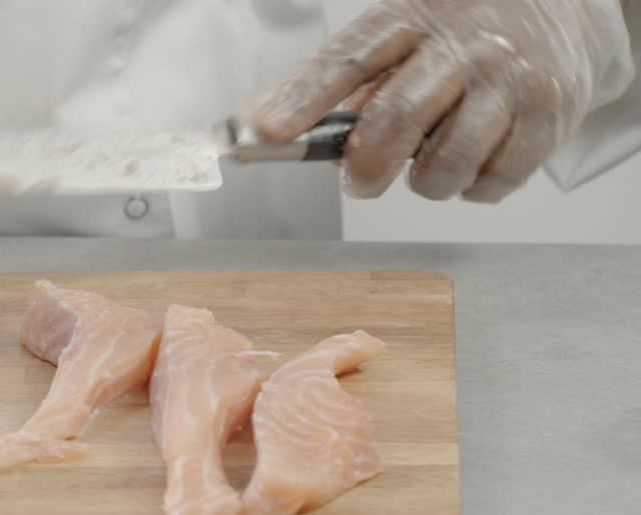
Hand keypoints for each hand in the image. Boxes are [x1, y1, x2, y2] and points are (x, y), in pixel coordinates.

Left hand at [248, 0, 633, 202]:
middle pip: (398, 118)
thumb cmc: (456, 33)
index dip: (304, 98)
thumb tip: (267, 120)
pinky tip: (476, 158)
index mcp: (410, 18)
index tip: (268, 130)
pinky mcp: (549, 115)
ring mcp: (510, 79)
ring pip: (447, 163)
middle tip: (359, 181)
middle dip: (367, 165)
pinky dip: (473, 186)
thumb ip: (336, 80)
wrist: (558, 9)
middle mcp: (463, 45)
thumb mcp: (395, 36)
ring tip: (430, 161)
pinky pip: (494, 181)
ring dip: (426, 182)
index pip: (347, 61)